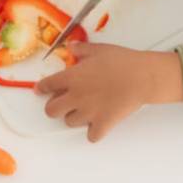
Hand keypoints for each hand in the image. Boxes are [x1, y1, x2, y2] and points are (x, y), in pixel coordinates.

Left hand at [35, 42, 182, 141]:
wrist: (142, 77)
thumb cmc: (123, 62)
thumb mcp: (99, 49)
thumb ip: (82, 49)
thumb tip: (71, 47)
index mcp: (72, 77)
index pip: (47, 85)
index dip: (42, 88)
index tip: (41, 89)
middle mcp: (76, 96)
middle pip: (51, 110)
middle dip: (54, 106)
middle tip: (62, 102)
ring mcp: (88, 112)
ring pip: (69, 122)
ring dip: (74, 117)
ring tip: (84, 110)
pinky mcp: (102, 124)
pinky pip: (91, 136)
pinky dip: (94, 132)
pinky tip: (98, 123)